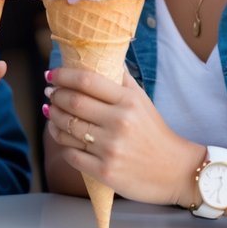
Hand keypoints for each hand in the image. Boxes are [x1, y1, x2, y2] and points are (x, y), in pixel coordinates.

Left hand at [45, 67, 202, 206]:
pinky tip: (61, 136)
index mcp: (128, 102)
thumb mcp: (143, 101)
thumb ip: (122, 80)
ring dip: (53, 119)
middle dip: (55, 96)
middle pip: (72, 103)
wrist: (176, 171)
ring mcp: (111, 148)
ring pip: (67, 129)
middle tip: (50, 93)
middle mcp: (119, 123)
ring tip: (52, 112)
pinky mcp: (104, 172)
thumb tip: (102, 56)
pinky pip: (70, 154)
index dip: (63, 75)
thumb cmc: (155, 133)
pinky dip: (61, 143)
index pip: (87, 81)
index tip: (52, 74)